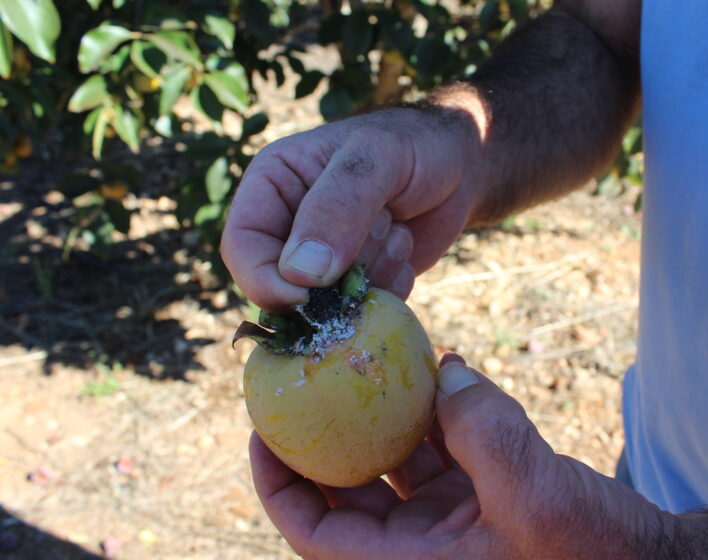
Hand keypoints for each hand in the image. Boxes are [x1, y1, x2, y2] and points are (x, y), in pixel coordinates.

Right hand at [221, 108, 481, 311]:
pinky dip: (388, 291)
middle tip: (383, 225)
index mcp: (273, 186)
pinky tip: (404, 246)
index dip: (265, 280)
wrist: (461, 165)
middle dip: (336, 274)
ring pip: (326, 306)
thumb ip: (338, 206)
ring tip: (396, 228)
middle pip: (283, 286)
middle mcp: (290, 227)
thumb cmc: (415, 145)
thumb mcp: (377, 159)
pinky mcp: (357, 284)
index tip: (306, 296)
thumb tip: (300, 274)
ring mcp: (324, 261)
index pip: (242, 247)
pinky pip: (360, 313)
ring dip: (369, 276)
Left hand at [249, 355, 677, 558]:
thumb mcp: (534, 496)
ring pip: (392, 464)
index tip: (264, 426)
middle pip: (343, 491)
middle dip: (323, 435)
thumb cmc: (592, 555)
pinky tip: (442, 370)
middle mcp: (418, 552)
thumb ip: (485, 433)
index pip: (315, 532)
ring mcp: (448, 526)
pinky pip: (439, 452)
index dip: (279, 482)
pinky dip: (436, 414)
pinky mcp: (479, 501)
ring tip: (369, 359)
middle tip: (308, 376)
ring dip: (382, 414)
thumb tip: (446, 369)